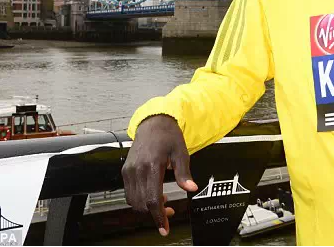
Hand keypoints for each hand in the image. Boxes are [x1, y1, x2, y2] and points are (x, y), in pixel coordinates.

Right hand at [122, 115, 197, 235]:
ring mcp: (129, 170)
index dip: (158, 216)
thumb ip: (184, 173)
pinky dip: (140, 199)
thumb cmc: (168, 135)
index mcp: (152, 165)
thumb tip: (191, 188)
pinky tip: (152, 194)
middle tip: (169, 211)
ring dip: (147, 207)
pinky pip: (129, 193)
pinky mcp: (125, 171)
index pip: (153, 198)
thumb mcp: (181, 152)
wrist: (153, 122)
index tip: (164, 228)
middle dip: (155, 213)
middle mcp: (137, 169)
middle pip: (142, 203)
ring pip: (133, 201)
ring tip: (163, 202)